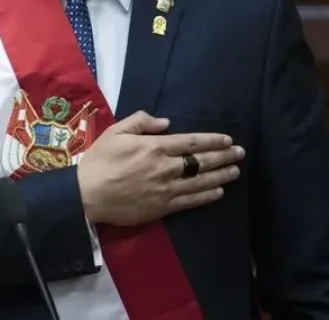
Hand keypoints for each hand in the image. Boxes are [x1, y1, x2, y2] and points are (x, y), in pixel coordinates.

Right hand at [76, 111, 243, 225]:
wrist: (88, 195)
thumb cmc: (99, 161)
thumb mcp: (115, 132)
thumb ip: (140, 122)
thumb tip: (165, 123)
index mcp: (154, 147)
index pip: (191, 142)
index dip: (211, 140)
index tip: (227, 139)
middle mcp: (165, 167)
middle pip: (201, 161)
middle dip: (223, 156)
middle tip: (240, 153)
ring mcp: (166, 189)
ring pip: (200, 181)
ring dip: (221, 175)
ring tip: (235, 171)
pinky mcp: (162, 207)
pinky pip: (190, 201)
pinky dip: (207, 196)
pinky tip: (219, 192)